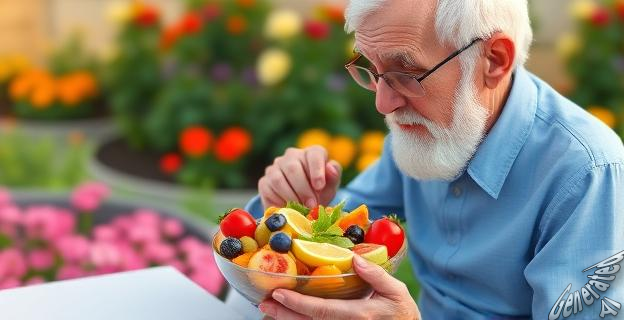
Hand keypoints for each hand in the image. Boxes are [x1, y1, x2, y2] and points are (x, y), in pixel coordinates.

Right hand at [258, 146, 341, 208]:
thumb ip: (334, 175)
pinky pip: (269, 189)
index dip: (317, 170)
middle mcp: (291, 155)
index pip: (314, 154)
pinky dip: (279, 200)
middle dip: (303, 189)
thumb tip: (331, 168)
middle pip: (293, 168)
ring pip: (278, 179)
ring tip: (301, 208)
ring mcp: (275, 167)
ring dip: (291, 196)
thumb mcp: (331, 185)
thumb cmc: (320, 192)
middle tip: (311, 205)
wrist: (303, 205)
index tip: (320, 186)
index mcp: (311, 153)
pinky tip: (288, 207)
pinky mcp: (264, 181)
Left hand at [258, 255, 420, 319]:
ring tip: (269, 310)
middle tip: (264, 304)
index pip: (322, 310)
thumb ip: (377, 275)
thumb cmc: (403, 314)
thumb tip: (355, 259)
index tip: (279, 295)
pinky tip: (287, 316)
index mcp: (359, 315)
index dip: (298, 304)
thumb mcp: (397, 292)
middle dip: (284, 314)